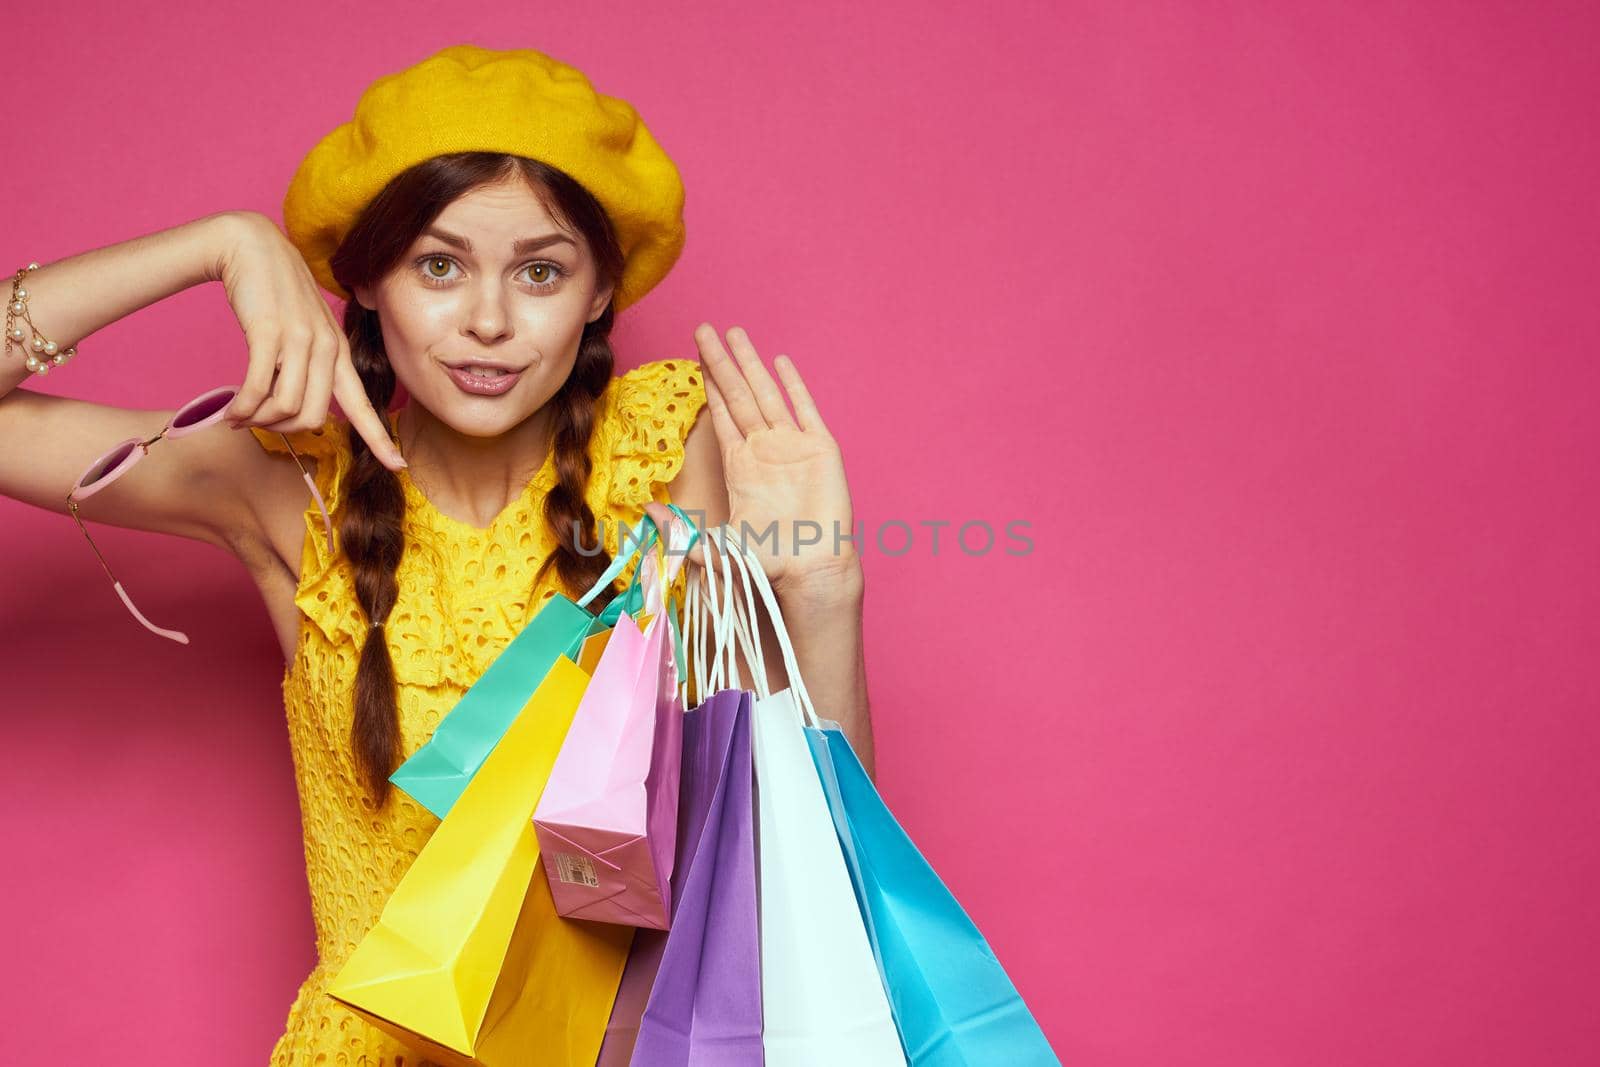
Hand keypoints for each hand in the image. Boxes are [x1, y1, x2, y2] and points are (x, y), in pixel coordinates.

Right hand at [213, 211, 403, 469]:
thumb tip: (295, 413)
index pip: (364, 404)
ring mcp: (300, 339)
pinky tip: (230, 412)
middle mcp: (326, 348)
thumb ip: (308, 367)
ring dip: (257, 421)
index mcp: (338, 353)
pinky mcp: (269, 332)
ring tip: (239, 416)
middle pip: (312, 418)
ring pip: (285, 407)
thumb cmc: (276, 294)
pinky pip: (257, 388)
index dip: (380, 439)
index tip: (399, 467)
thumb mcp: (303, 330)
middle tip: (257, 425)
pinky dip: (242, 408)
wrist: (252, 246)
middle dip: (282, 431)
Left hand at [661, 323, 860, 599]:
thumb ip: (681, 532)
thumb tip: (646, 512)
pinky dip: (794, 386)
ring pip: (767, 394)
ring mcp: (793, 446)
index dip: (709, 384)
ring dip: (751, 364)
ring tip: (736, 333)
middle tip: (704, 329)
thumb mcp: (714, 548)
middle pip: (739, 394)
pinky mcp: (820, 449)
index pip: (721, 414)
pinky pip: (805, 409)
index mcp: (740, 464)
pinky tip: (782, 362)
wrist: (810, 570)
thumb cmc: (768, 563)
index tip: (695, 356)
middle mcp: (764, 449)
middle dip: (721, 362)